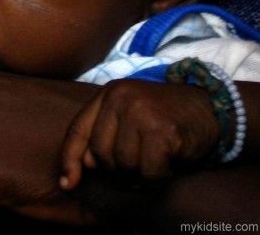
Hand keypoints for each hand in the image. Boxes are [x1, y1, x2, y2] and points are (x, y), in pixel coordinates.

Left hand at [60, 78, 219, 189]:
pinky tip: (168, 164)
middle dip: (116, 169)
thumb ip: (104, 133)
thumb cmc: (165, 116)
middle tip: (137, 164)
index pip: (77, 129)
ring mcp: (140, 111)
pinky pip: (147, 171)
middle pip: (99, 153)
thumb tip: (84, 164)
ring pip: (123, 164)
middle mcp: (120, 97)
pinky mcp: (161, 129)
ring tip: (154, 160)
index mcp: (109, 93)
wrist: (209, 107)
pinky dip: (158, 177)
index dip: (69, 159)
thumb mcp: (128, 115)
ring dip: (139, 173)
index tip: (68, 183)